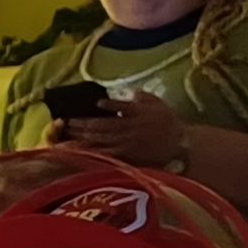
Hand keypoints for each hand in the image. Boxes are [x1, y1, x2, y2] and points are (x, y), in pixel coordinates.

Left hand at [76, 89, 190, 169]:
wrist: (179, 143)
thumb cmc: (167, 121)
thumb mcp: (158, 104)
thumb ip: (143, 97)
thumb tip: (132, 92)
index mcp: (139, 113)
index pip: (122, 108)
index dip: (110, 105)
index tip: (97, 103)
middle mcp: (131, 128)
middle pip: (104, 125)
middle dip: (84, 124)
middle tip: (67, 122)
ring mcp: (128, 143)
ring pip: (102, 140)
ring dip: (83, 138)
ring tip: (68, 134)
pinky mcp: (127, 155)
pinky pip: (107, 154)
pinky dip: (93, 152)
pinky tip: (80, 151)